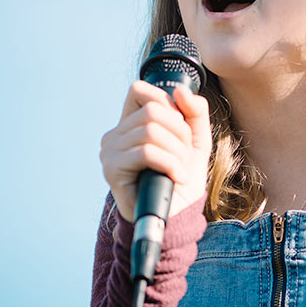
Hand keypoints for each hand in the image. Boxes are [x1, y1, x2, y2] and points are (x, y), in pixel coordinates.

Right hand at [99, 80, 211, 222]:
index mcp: (130, 124)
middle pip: (152, 111)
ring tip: (180, 169)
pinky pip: (146, 153)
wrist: (176, 216)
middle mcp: (115, 134)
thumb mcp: (196, 140)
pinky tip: (176, 178)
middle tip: (185, 155)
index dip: (166, 102)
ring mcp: (110, 152)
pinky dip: (170, 164)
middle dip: (180, 132)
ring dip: (177, 151)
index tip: (180, 128)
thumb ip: (195, 112)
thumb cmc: (181, 177)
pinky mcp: (112, 170)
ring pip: (150, 131)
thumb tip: (181, 91)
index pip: (139, 90)